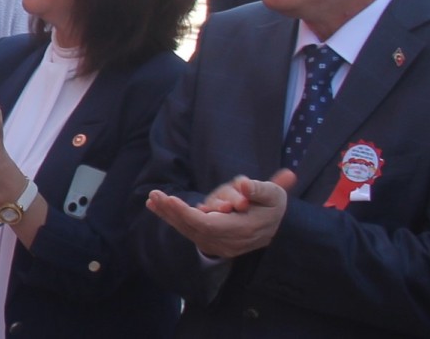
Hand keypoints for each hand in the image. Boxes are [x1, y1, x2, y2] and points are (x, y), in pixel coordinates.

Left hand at [145, 170, 295, 258]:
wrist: (277, 227)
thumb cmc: (272, 205)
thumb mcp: (273, 194)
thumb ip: (259, 189)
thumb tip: (244, 184)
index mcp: (243, 229)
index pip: (209, 225)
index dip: (187, 214)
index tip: (171, 200)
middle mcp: (229, 241)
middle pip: (194, 228)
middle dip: (172, 212)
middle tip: (155, 195)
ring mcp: (220, 244)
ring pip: (189, 230)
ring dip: (168, 215)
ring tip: (152, 199)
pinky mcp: (213, 242)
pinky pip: (189, 231)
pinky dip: (172, 219)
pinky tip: (156, 207)